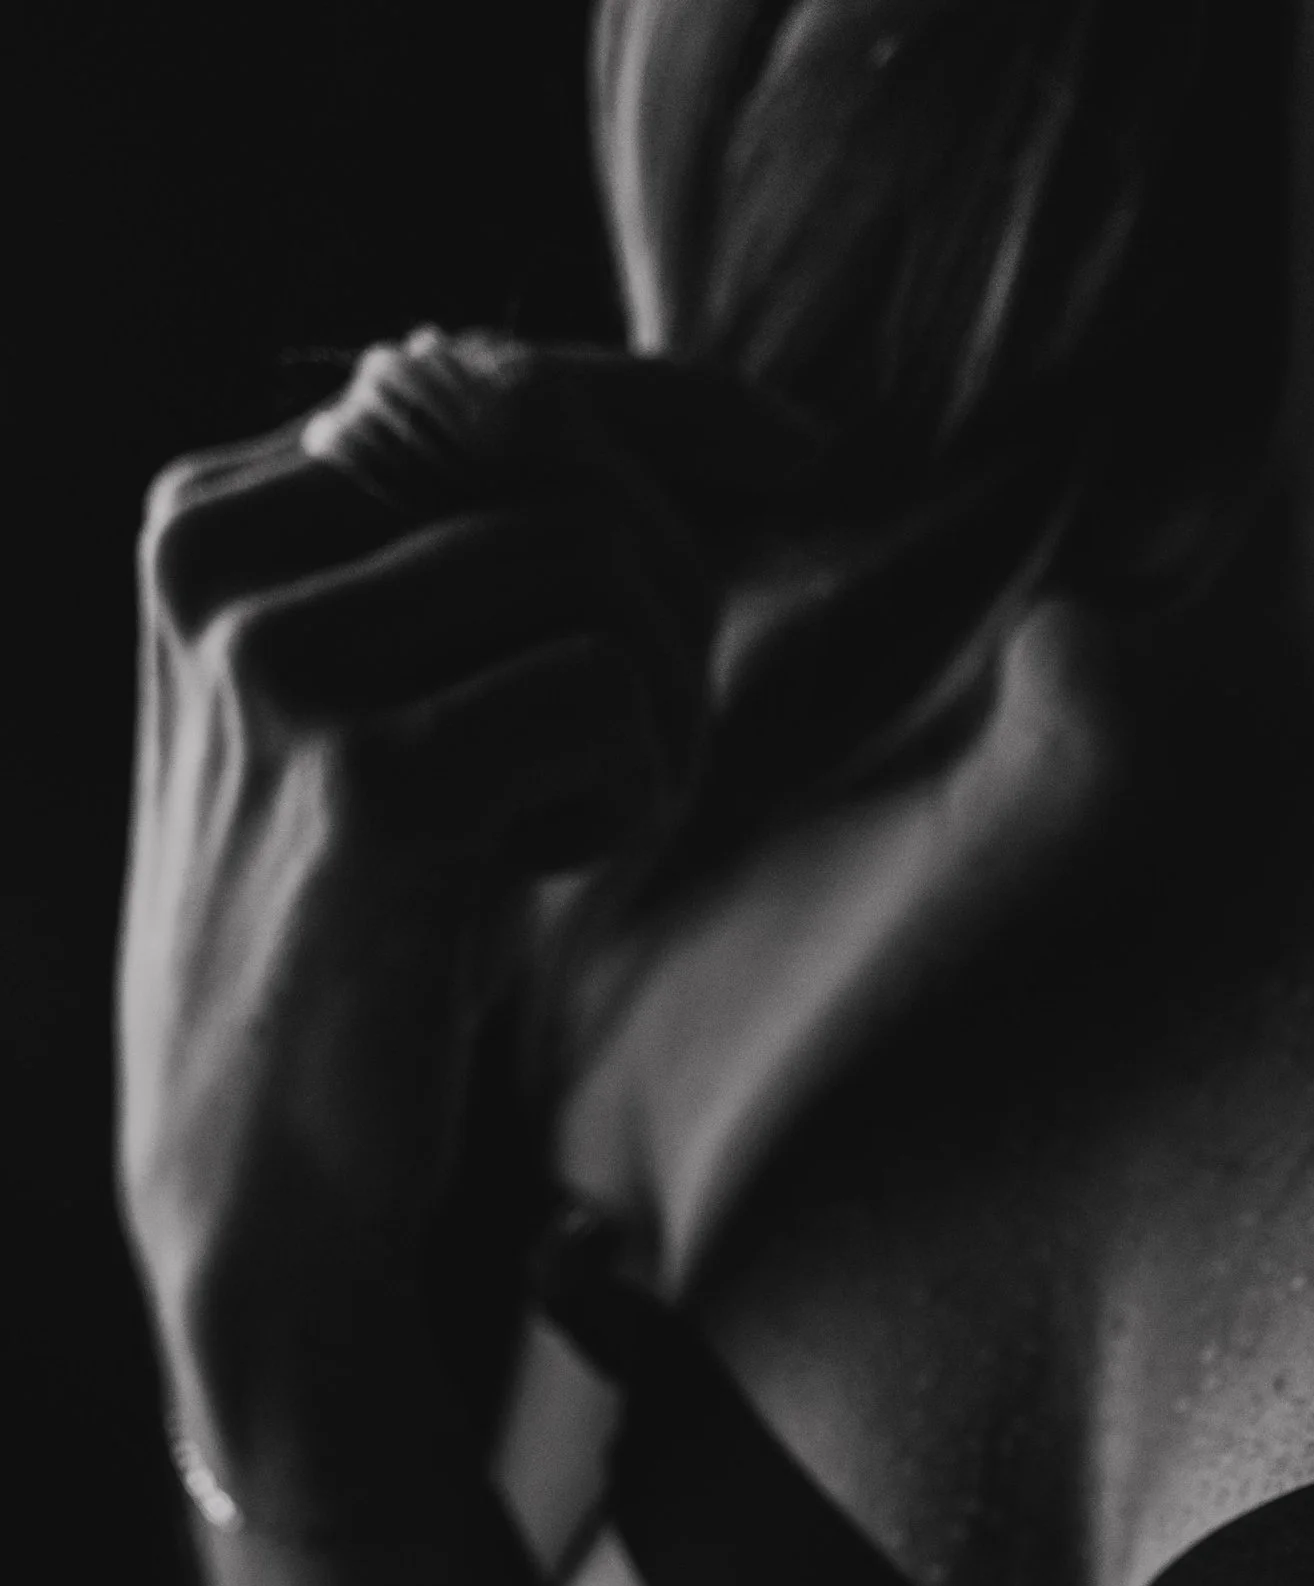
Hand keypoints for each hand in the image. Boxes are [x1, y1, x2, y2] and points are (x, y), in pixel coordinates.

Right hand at [115, 335, 822, 1472]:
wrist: (264, 1179)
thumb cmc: (362, 944)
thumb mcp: (397, 711)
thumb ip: (481, 563)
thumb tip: (714, 438)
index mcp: (210, 520)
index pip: (476, 380)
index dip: (666, 412)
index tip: (803, 458)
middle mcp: (218, 561)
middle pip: (552, 460)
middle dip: (667, 594)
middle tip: (643, 748)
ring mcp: (280, 664)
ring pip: (593, 568)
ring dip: (656, 706)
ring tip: (574, 824)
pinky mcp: (370, 779)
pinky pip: (607, 700)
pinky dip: (633, 790)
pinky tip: (545, 872)